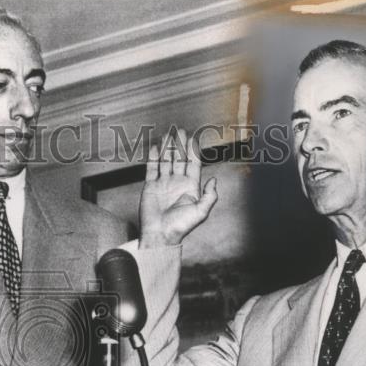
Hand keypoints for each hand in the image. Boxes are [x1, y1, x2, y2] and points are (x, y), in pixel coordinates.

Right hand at [139, 128, 217, 247]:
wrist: (160, 235)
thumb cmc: (180, 226)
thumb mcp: (201, 212)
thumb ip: (210, 196)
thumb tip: (214, 180)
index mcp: (190, 187)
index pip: (192, 164)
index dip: (193, 151)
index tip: (193, 138)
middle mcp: (177, 183)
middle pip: (179, 159)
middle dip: (180, 145)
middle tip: (180, 130)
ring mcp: (163, 184)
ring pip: (166, 161)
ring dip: (168, 148)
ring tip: (169, 134)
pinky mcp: (150, 186)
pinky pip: (152, 168)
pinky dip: (154, 157)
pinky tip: (157, 147)